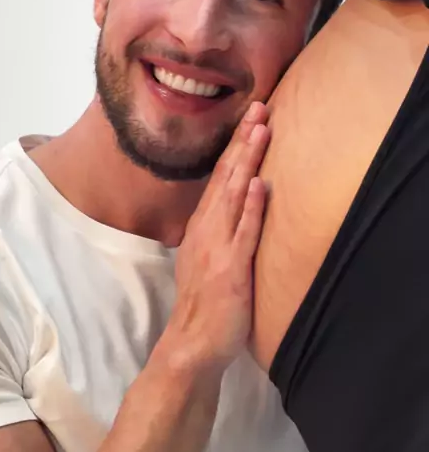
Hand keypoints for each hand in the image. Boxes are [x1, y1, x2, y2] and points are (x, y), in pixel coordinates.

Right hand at [165, 101, 269, 374]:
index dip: (236, 146)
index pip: (222, 176)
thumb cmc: (203, 304)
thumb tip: (236, 206)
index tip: (250, 118)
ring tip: (262, 130)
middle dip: (244, 140)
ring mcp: (219, 247)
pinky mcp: (231, 268)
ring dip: (249, 160)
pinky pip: (244, 233)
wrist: (190, 343)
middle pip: (228, 175)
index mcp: (203, 225)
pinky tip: (260, 184)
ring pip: (235, 194)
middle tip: (259, 107)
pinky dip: (252, 207)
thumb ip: (218, 231)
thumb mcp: (206, 257)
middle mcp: (208, 229)